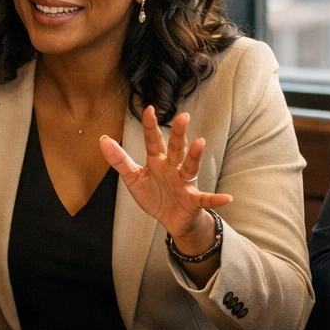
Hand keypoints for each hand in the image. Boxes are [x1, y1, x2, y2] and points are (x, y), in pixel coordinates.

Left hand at [99, 107, 231, 247]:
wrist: (172, 220)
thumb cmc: (156, 195)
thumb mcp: (134, 178)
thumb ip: (119, 160)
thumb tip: (102, 139)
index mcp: (158, 161)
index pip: (153, 141)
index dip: (151, 127)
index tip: (149, 109)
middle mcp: (173, 168)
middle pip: (175, 148)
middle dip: (178, 133)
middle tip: (182, 117)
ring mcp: (185, 183)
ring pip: (190, 167)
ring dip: (195, 156)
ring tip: (199, 143)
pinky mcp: (193, 200)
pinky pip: (205, 199)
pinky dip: (216, 199)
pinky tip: (226, 198)